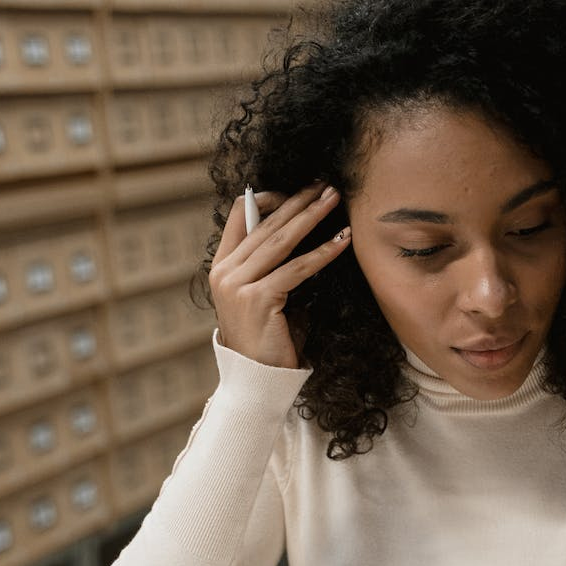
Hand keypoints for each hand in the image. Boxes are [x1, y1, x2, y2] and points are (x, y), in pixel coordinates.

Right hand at [209, 183, 350, 367]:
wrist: (258, 381)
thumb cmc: (269, 340)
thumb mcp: (268, 296)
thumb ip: (276, 266)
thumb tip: (305, 231)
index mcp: (222, 267)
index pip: (241, 214)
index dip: (271, 197)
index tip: (300, 192)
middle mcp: (225, 272)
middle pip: (265, 222)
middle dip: (299, 200)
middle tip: (326, 185)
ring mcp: (237, 285)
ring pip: (281, 240)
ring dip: (312, 216)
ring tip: (335, 200)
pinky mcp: (258, 300)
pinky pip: (297, 269)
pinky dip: (323, 253)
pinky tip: (343, 241)